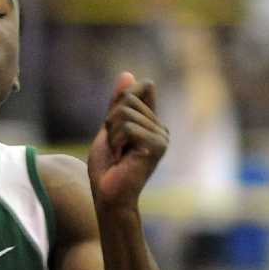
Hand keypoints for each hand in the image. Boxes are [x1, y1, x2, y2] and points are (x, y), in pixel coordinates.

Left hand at [87, 72, 168, 211]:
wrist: (108, 196)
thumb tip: (127, 73)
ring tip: (118, 154)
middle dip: (111, 122)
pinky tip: (120, 159)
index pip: (140, 87)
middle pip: (127, 100)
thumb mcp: (109, 129)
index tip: (114, 128)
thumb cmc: (107, 168)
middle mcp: (160, 128)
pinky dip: (115, 142)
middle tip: (115, 148)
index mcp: (151, 122)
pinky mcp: (157, 145)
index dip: (120, 101)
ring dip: (112, 134)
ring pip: (125, 113)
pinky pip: (127, 128)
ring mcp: (161, 136)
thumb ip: (117, 104)